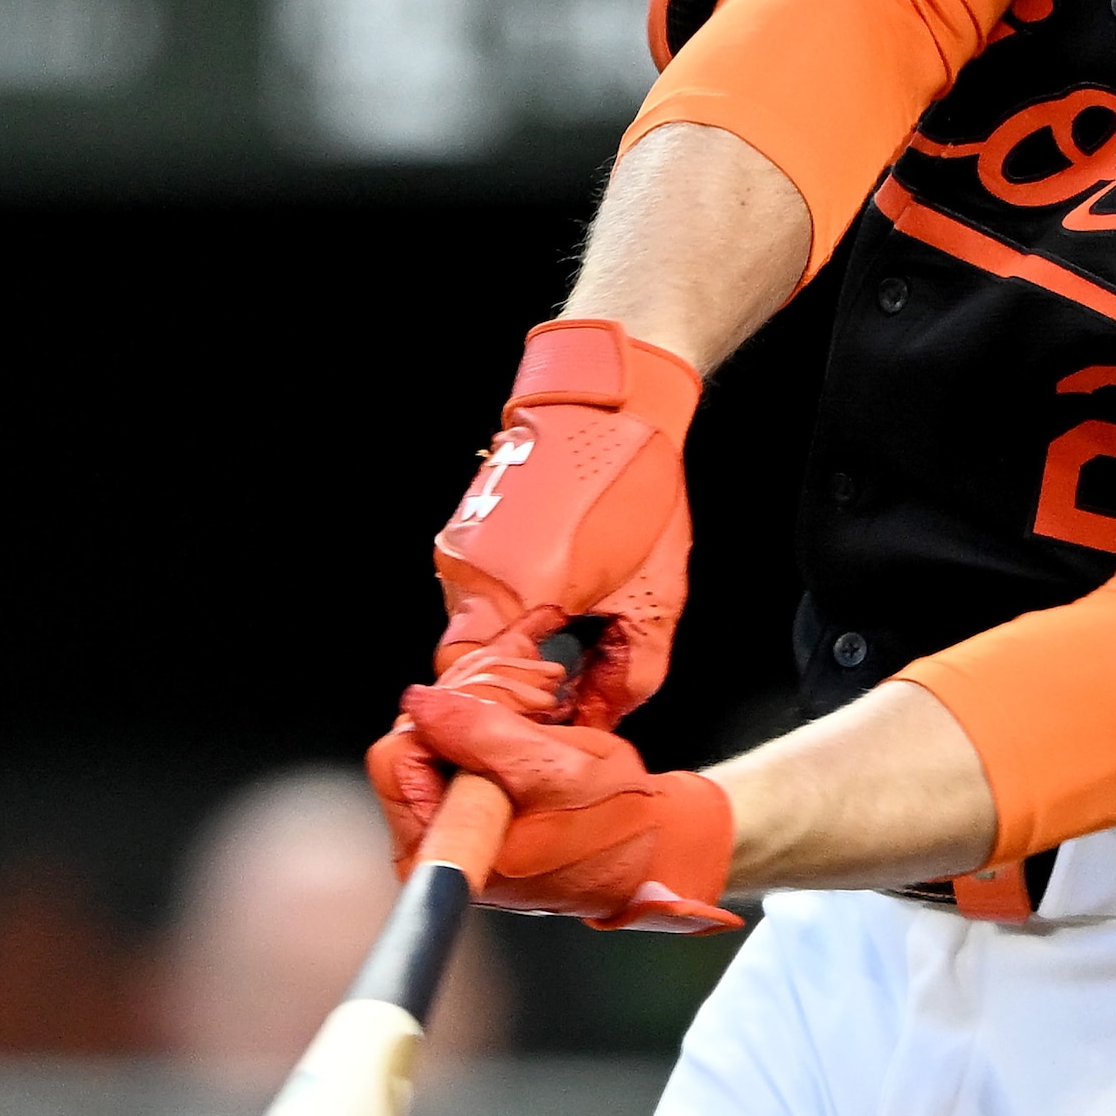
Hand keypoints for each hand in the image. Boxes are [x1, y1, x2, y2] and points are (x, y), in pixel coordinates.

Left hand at [389, 685, 739, 932]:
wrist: (650, 846)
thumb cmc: (617, 825)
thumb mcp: (557, 770)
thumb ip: (482, 734)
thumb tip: (422, 704)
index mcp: (450, 850)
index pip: (399, 756)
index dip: (452, 716)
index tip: (508, 712)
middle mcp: (437, 841)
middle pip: (412, 735)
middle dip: (473, 702)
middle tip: (535, 703)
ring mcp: (450, 821)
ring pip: (433, 725)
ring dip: (489, 699)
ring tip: (544, 709)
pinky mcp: (466, 799)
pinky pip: (454, 734)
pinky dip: (493, 710)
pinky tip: (534, 715)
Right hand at [425, 321, 699, 721]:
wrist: (610, 398)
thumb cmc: (635, 483)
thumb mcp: (654, 596)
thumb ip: (628, 672)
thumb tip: (605, 716)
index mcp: (511, 594)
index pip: (476, 690)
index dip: (513, 715)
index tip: (549, 718)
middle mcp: (470, 572)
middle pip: (473, 660)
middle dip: (518, 681)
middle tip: (567, 686)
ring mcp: (462, 546)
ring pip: (474, 624)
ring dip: (516, 641)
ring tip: (570, 632)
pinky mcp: (467, 526)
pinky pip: (480, 587)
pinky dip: (512, 605)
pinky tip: (558, 591)